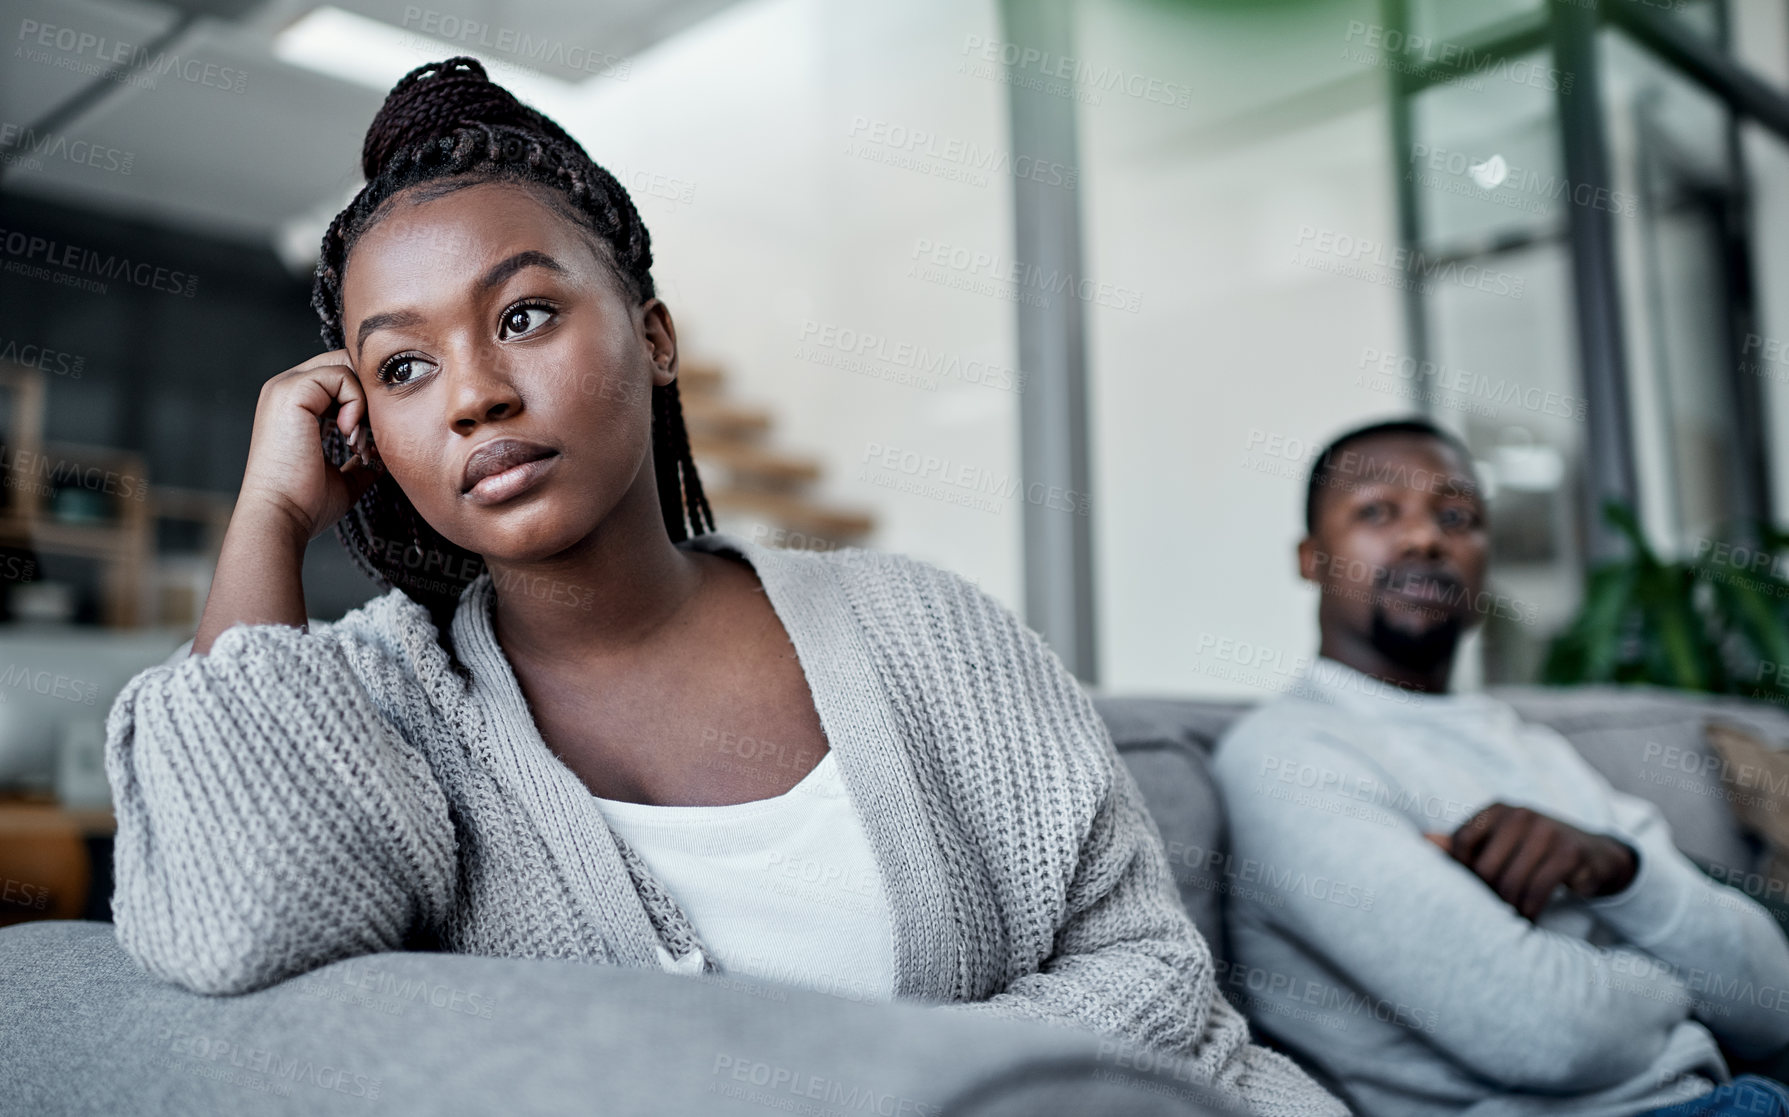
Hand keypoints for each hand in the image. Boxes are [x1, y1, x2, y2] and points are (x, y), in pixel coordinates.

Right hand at [236, 350, 384, 545]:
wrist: (283, 516)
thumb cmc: (307, 503)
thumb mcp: (342, 477)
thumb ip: (359, 461)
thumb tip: (382, 457)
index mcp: (294, 406)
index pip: (341, 378)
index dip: (366, 400)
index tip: (368, 441)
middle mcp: (286, 389)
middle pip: (345, 364)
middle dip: (369, 397)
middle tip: (368, 438)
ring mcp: (285, 387)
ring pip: (346, 367)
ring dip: (364, 404)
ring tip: (357, 443)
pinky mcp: (291, 390)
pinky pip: (341, 375)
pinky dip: (356, 404)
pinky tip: (349, 435)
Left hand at [1431, 803, 1638, 920]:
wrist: (1595, 856)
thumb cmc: (1534, 852)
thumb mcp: (1501, 843)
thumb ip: (1464, 844)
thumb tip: (1422, 839)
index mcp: (1497, 809)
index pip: (1461, 841)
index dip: (1462, 872)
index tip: (1472, 890)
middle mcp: (1520, 814)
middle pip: (1484, 867)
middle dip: (1487, 896)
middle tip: (1493, 914)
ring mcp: (1547, 831)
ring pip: (1510, 882)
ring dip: (1509, 909)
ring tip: (1510, 921)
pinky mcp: (1569, 853)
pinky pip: (1537, 890)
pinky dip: (1530, 911)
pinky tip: (1530, 920)